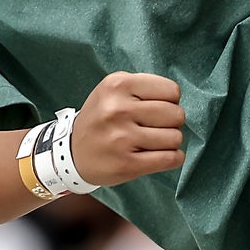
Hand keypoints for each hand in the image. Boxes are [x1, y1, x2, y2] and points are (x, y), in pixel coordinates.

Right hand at [71, 72, 186, 186]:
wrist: (71, 154)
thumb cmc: (101, 119)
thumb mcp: (113, 91)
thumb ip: (144, 87)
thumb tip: (177, 100)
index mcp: (117, 85)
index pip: (171, 90)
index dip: (171, 100)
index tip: (160, 106)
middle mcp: (118, 109)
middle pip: (176, 114)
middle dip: (173, 121)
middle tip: (158, 126)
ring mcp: (121, 138)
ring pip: (175, 137)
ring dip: (171, 141)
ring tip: (155, 140)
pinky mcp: (127, 164)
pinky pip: (170, 159)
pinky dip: (174, 158)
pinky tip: (163, 155)